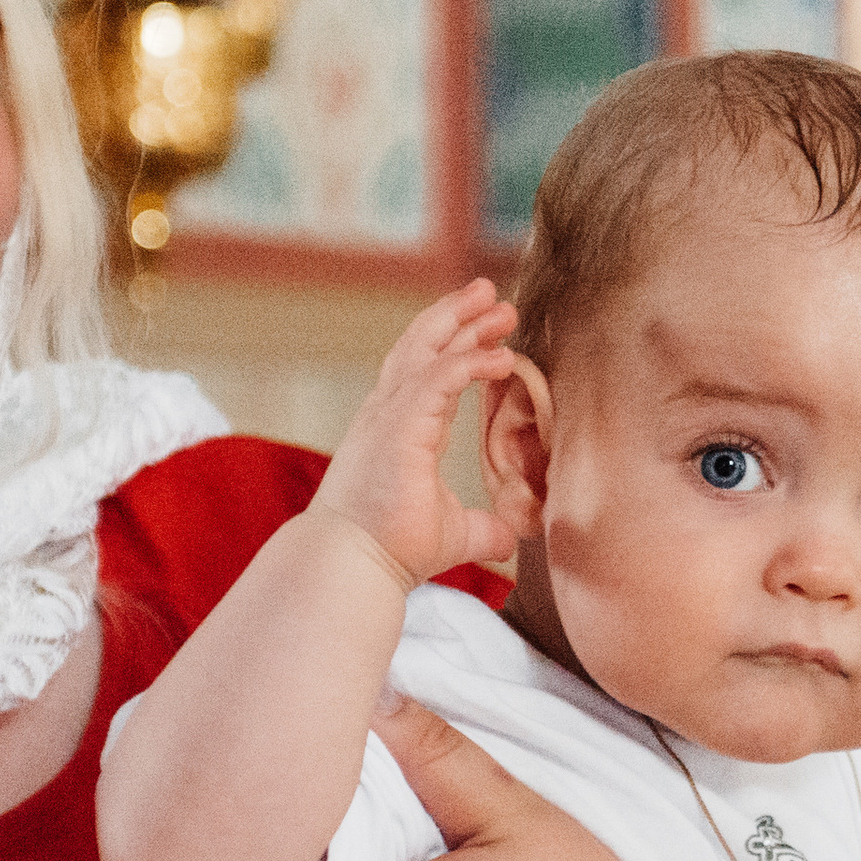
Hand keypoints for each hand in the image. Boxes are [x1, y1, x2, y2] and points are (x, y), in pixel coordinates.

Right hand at [312, 278, 519, 584]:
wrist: (353, 564)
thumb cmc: (390, 548)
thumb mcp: (452, 533)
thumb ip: (481, 528)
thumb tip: (507, 538)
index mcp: (398, 429)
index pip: (427, 372)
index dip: (457, 346)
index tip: (493, 334)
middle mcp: (389, 413)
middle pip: (423, 347)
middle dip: (459, 317)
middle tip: (494, 297)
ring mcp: (390, 415)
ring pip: (426, 350)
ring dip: (464, 323)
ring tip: (498, 303)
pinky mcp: (399, 425)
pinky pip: (439, 377)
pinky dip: (471, 361)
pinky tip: (502, 356)